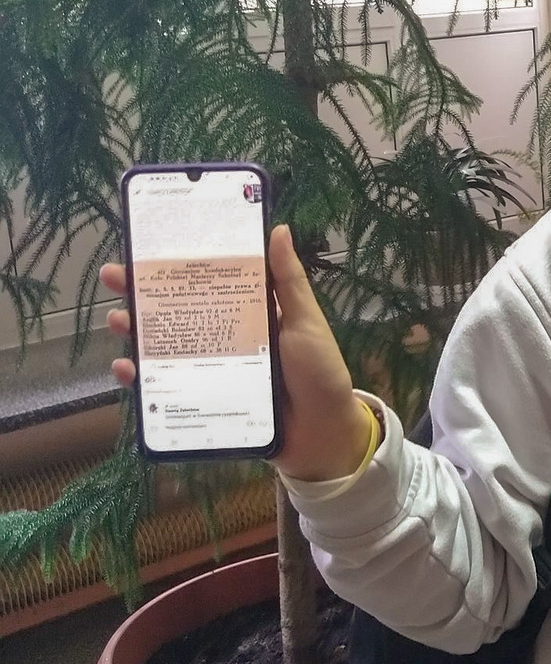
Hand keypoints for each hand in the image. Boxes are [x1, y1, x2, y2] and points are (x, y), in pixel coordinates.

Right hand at [99, 226, 373, 480]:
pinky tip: (128, 369)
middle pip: (176, 310)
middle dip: (141, 293)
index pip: (205, 281)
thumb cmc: (319, 372)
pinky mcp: (204, 400)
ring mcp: (210, 369)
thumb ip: (289, 281)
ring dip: (135, 332)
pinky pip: (166, 387)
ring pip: (164, 346)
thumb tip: (278, 229)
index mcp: (247, 312)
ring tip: (118, 321)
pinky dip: (143, 379)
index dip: (177, 265)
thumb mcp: (305, 322)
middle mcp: (223, 337)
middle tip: (114, 279)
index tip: (146, 247)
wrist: (322, 434)